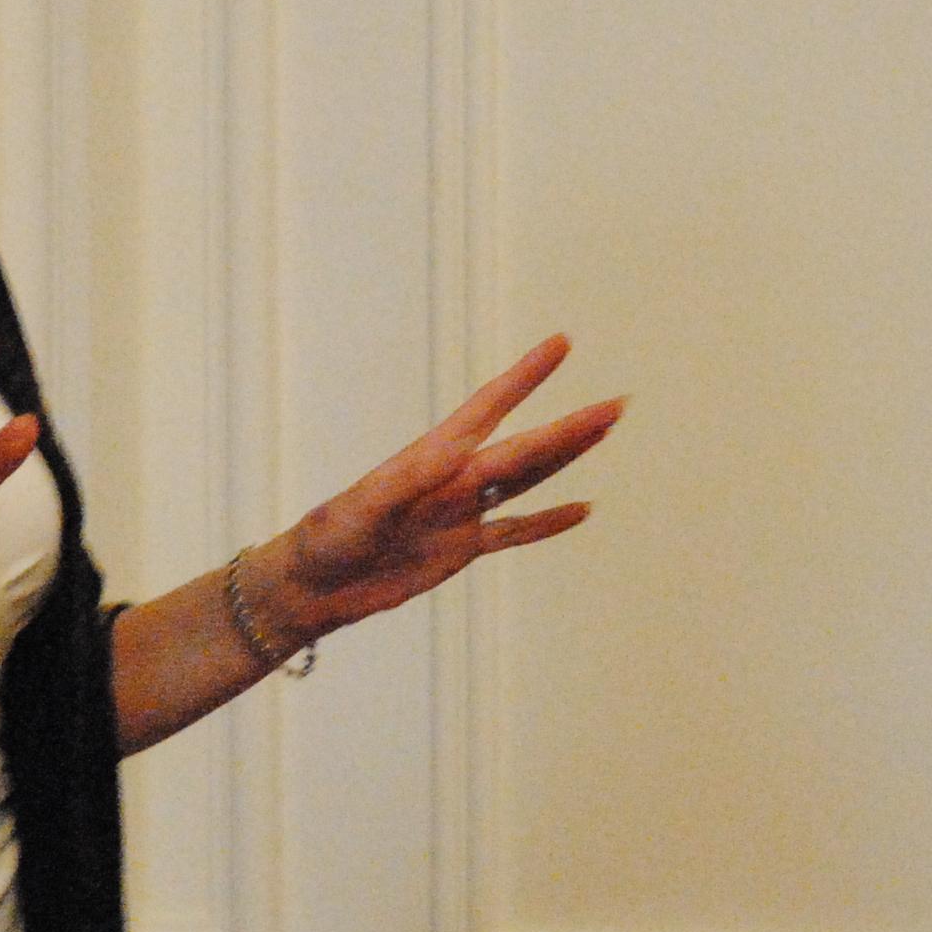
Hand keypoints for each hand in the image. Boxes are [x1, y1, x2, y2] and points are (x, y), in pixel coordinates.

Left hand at [260, 335, 623, 640]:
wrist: (315, 587)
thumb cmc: (329, 537)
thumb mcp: (365, 506)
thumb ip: (409, 480)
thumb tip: (453, 453)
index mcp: (433, 456)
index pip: (489, 406)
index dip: (525, 376)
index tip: (560, 344)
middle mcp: (455, 478)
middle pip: (526, 448)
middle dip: (571, 427)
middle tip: (616, 405)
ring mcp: (461, 512)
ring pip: (527, 481)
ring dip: (567, 459)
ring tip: (604, 434)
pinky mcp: (461, 550)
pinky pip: (514, 533)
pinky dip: (547, 523)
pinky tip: (581, 510)